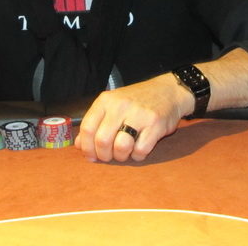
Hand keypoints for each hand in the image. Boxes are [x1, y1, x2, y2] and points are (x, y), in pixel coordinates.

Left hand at [74, 74, 191, 162]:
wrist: (168, 91)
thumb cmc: (136, 101)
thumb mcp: (112, 106)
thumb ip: (95, 123)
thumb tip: (79, 145)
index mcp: (106, 100)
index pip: (87, 128)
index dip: (86, 147)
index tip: (90, 156)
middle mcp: (121, 106)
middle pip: (102, 140)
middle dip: (103, 155)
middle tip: (109, 156)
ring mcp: (139, 115)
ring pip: (120, 147)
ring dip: (121, 156)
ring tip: (124, 152)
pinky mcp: (155, 125)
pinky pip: (140, 150)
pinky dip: (137, 156)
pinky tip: (139, 149)